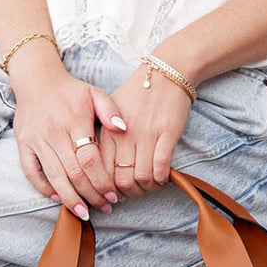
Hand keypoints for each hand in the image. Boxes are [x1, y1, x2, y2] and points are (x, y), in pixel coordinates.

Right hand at [9, 56, 127, 218]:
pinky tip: (59, 199)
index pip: (90, 159)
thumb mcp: (94, 93)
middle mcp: (54, 132)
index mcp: (75, 121)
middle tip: (104, 208)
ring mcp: (37, 140)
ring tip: (84, 213)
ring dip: (70, 199)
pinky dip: (44, 188)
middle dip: (91, 194)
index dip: (102, 181)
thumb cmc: (70, 91)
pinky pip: (31, 172)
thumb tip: (124, 129)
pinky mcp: (24, 145)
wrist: (36, 80)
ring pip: (55, 177)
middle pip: (74, 173)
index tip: (113, 195)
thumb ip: (110, 110)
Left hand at [97, 61, 194, 199]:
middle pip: (121, 180)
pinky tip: (162, 178)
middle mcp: (124, 135)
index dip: (108, 189)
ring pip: (141, 178)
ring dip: (146, 189)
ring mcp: (146, 135)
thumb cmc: (137, 93)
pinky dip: (161, 179)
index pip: (101, 171)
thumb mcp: (110, 111)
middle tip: (134, 193)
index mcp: (108, 132)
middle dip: (128, 194)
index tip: (115, 193)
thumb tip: (99, 166)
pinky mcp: (167, 134)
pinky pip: (161, 167)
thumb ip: (104, 136)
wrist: (165, 72)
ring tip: (149, 186)